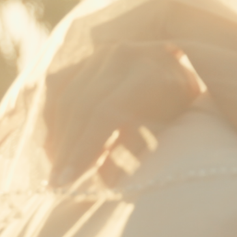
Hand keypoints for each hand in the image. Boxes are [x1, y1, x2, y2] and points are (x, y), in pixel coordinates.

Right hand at [44, 41, 204, 185]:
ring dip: (57, 136)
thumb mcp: (165, 125)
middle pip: (81, 106)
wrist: (182, 65)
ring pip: (65, 97)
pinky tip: (55, 143)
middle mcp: (121, 58)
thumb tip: (104, 182)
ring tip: (57, 166)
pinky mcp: (88, 57)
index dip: (83, 148)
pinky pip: (60, 88)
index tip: (66, 181)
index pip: (104, 114)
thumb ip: (133, 148)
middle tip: (56, 182)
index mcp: (147, 73)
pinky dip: (54, 117)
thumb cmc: (178, 104)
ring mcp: (102, 54)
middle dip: (67, 148)